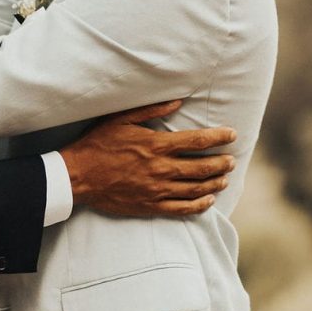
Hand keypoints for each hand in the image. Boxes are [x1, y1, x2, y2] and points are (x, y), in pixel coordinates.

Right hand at [60, 100, 236, 217]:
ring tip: (224, 178)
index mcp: (156, 145)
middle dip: (221, 163)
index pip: (197, 141)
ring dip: (214, 183)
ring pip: (196, 189)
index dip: (218, 137)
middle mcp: (161, 169)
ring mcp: (157, 190)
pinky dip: (199, 205)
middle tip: (232, 160)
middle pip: (201, 167)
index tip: (231, 135)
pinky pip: (182, 209)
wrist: (79, 176)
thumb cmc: (98, 144)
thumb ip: (152, 110)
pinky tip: (208, 201)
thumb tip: (178, 101)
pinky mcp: (150, 206)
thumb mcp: (121, 119)